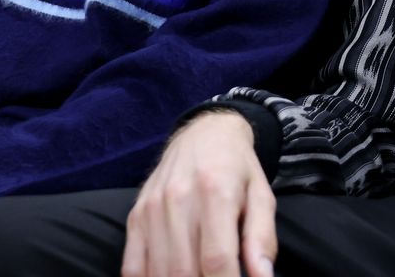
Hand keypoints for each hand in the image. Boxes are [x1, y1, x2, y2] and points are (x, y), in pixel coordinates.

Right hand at [122, 111, 275, 276]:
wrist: (204, 133)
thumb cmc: (237, 169)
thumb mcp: (261, 195)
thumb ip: (262, 238)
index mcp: (216, 191)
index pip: (217, 259)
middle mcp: (179, 198)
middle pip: (185, 271)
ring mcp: (152, 208)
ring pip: (160, 273)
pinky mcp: (136, 216)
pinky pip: (132, 267)